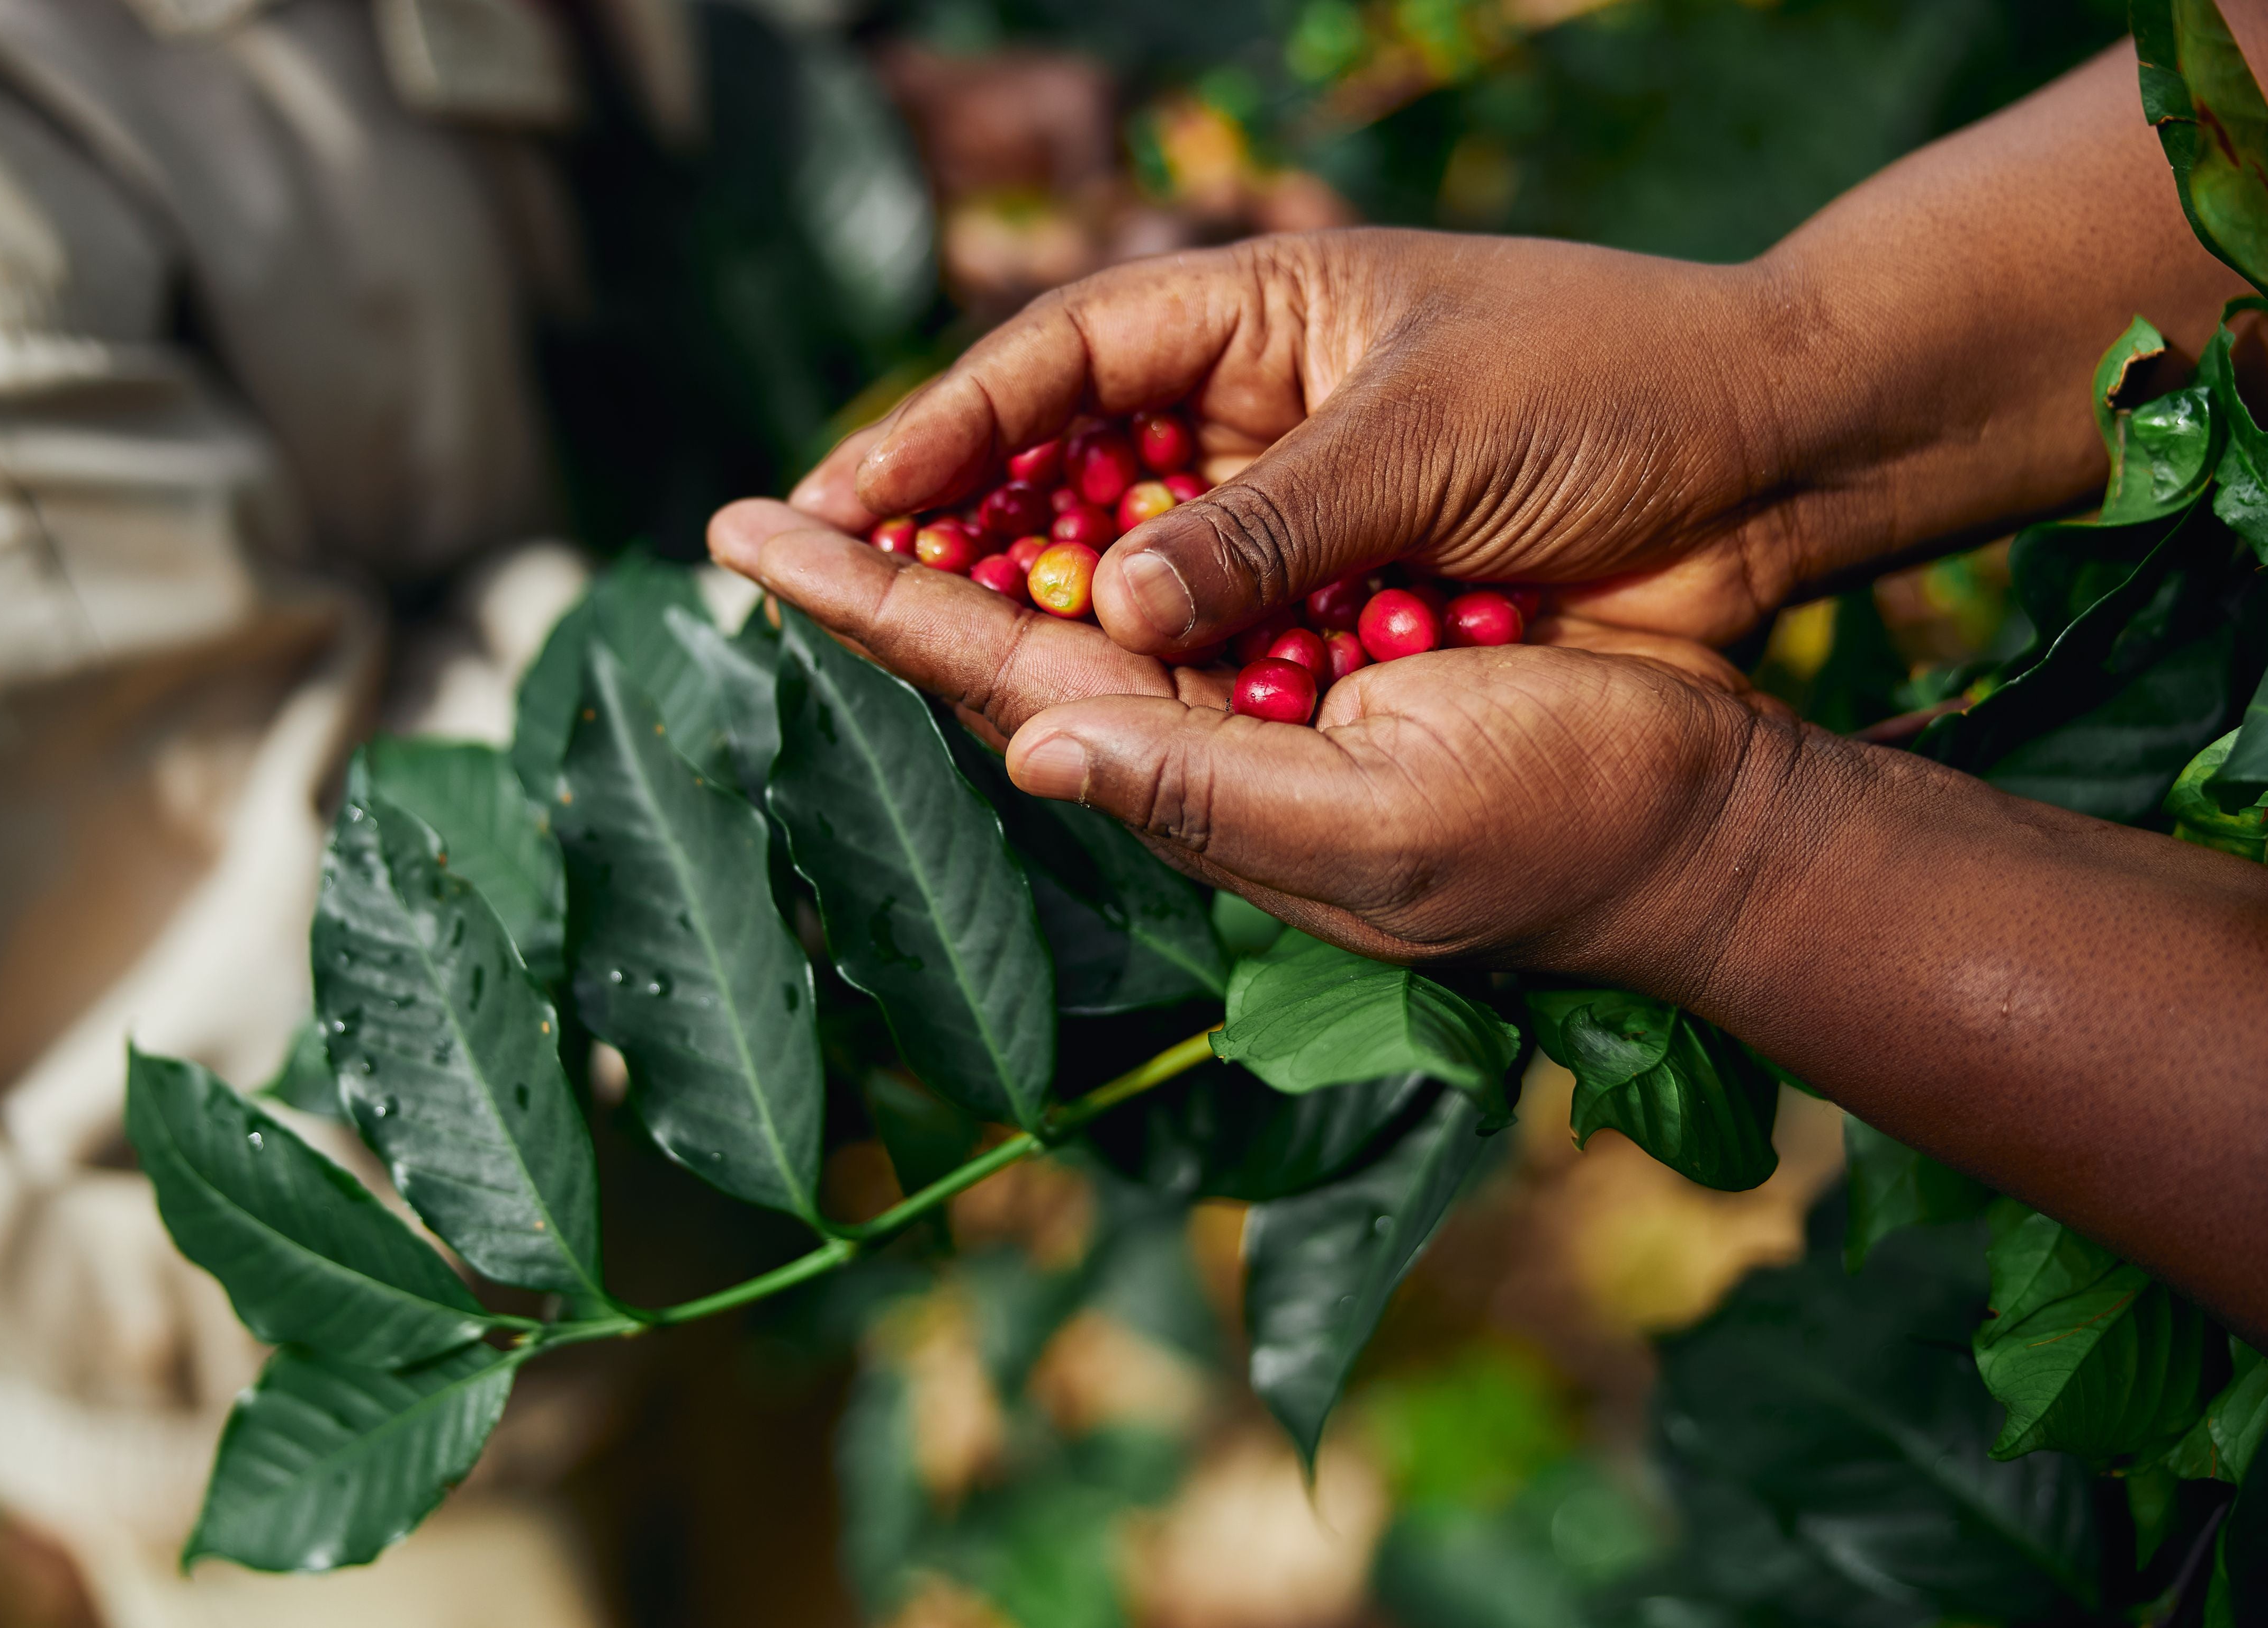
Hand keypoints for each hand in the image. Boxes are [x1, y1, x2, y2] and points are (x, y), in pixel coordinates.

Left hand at [709, 499, 1784, 975]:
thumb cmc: (1564, 826)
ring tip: (861, 495)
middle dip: (881, 572)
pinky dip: (1102, 532)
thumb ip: (1206, 791)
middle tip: (760, 514)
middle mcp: (1202, 736)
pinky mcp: (1326, 647)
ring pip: (1082, 603)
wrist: (1696, 814)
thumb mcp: (1385, 825)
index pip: (992, 672)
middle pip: (1004, 636)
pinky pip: (1181, 583)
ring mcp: (1260, 693)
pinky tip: (1043, 496)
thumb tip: (1039, 743)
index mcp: (1192, 778)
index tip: (749, 537)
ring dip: (972, 544)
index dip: (868, 601)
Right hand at [786, 228, 1815, 654]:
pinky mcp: (1333, 609)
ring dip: (1033, 619)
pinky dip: (1150, 685)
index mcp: (1258, 318)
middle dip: (944, 532)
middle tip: (818, 591)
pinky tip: (1074, 722)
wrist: (1772, 466)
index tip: (833, 501)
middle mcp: (1250, 417)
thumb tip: (1116, 610)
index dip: (936, 432)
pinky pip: (1213, 651)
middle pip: (1058, 475)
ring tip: (907, 666)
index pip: (1055, 364)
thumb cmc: (1612, 393)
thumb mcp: (1433, 437)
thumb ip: (1273, 524)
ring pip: (1123, 574)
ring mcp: (1287, 518)